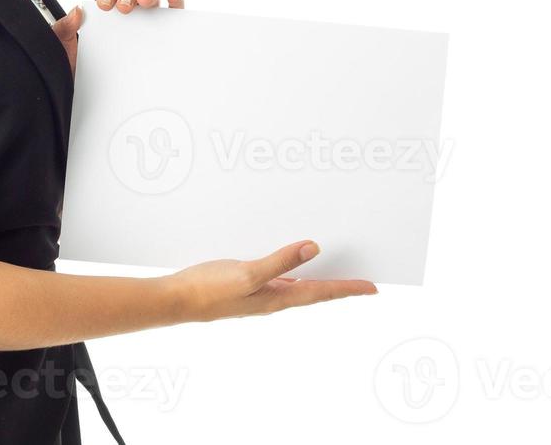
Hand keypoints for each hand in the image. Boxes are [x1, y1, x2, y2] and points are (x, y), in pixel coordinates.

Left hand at [51, 0, 185, 74]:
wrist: (85, 98)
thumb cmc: (77, 71)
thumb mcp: (62, 50)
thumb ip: (63, 29)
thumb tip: (76, 11)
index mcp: (101, 16)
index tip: (104, 5)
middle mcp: (123, 18)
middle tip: (124, 8)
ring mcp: (142, 27)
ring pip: (151, 1)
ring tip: (145, 2)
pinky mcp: (160, 39)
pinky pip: (171, 16)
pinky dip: (175, 3)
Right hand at [164, 240, 377, 323]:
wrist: (177, 300)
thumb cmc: (210, 290)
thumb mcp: (248, 273)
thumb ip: (281, 261)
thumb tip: (314, 249)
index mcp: (278, 298)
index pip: (322, 293)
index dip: (348, 289)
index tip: (373, 288)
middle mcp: (274, 298)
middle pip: (316, 293)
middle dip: (340, 288)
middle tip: (363, 285)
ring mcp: (260, 294)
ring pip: (300, 287)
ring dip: (320, 282)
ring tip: (339, 278)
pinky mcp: (247, 286)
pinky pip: (281, 280)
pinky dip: (296, 274)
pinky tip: (294, 268)